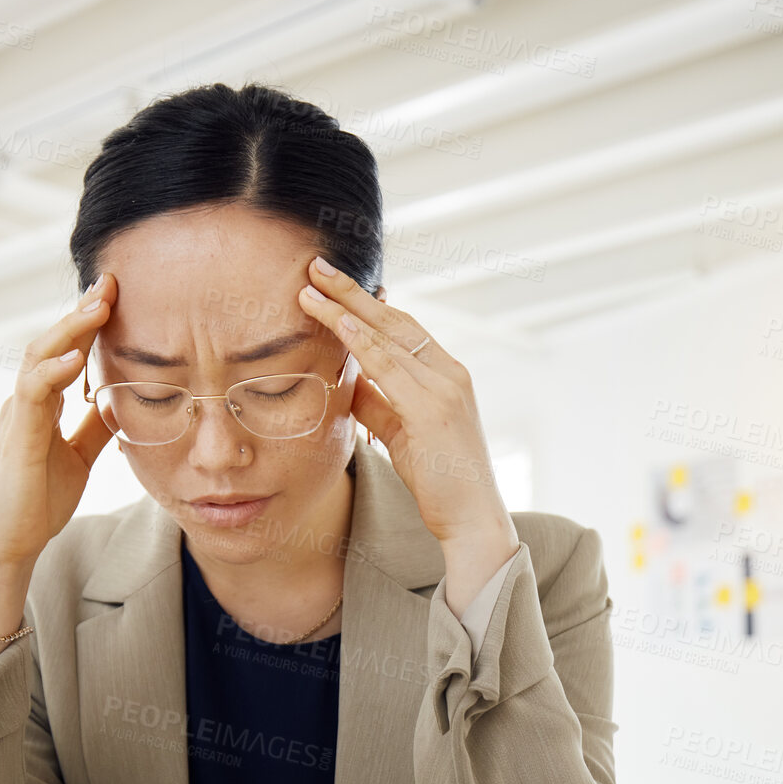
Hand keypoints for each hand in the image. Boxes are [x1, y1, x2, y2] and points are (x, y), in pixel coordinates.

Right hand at [0, 274, 117, 573]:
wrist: (9, 544)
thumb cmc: (38, 502)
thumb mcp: (79, 457)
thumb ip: (94, 427)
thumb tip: (122, 401)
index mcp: (38, 404)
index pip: (63, 350)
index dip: (86, 321)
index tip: (114, 293)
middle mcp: (23, 401)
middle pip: (49, 342)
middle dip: (80, 311)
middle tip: (110, 283)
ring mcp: (16, 415)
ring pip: (37, 357)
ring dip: (70, 329)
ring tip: (100, 306)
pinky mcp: (17, 437)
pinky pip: (32, 394)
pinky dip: (54, 372)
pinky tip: (79, 358)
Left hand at [297, 258, 516, 571]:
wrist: (471, 518)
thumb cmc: (438, 479)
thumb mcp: (401, 433)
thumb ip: (378, 404)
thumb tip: (346, 382)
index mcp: (445, 375)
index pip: (401, 326)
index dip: (366, 302)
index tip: (333, 283)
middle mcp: (449, 373)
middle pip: (394, 319)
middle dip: (352, 291)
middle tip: (316, 265)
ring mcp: (445, 388)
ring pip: (389, 337)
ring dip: (346, 310)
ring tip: (311, 289)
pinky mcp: (434, 410)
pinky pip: (392, 368)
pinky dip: (365, 343)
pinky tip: (340, 325)